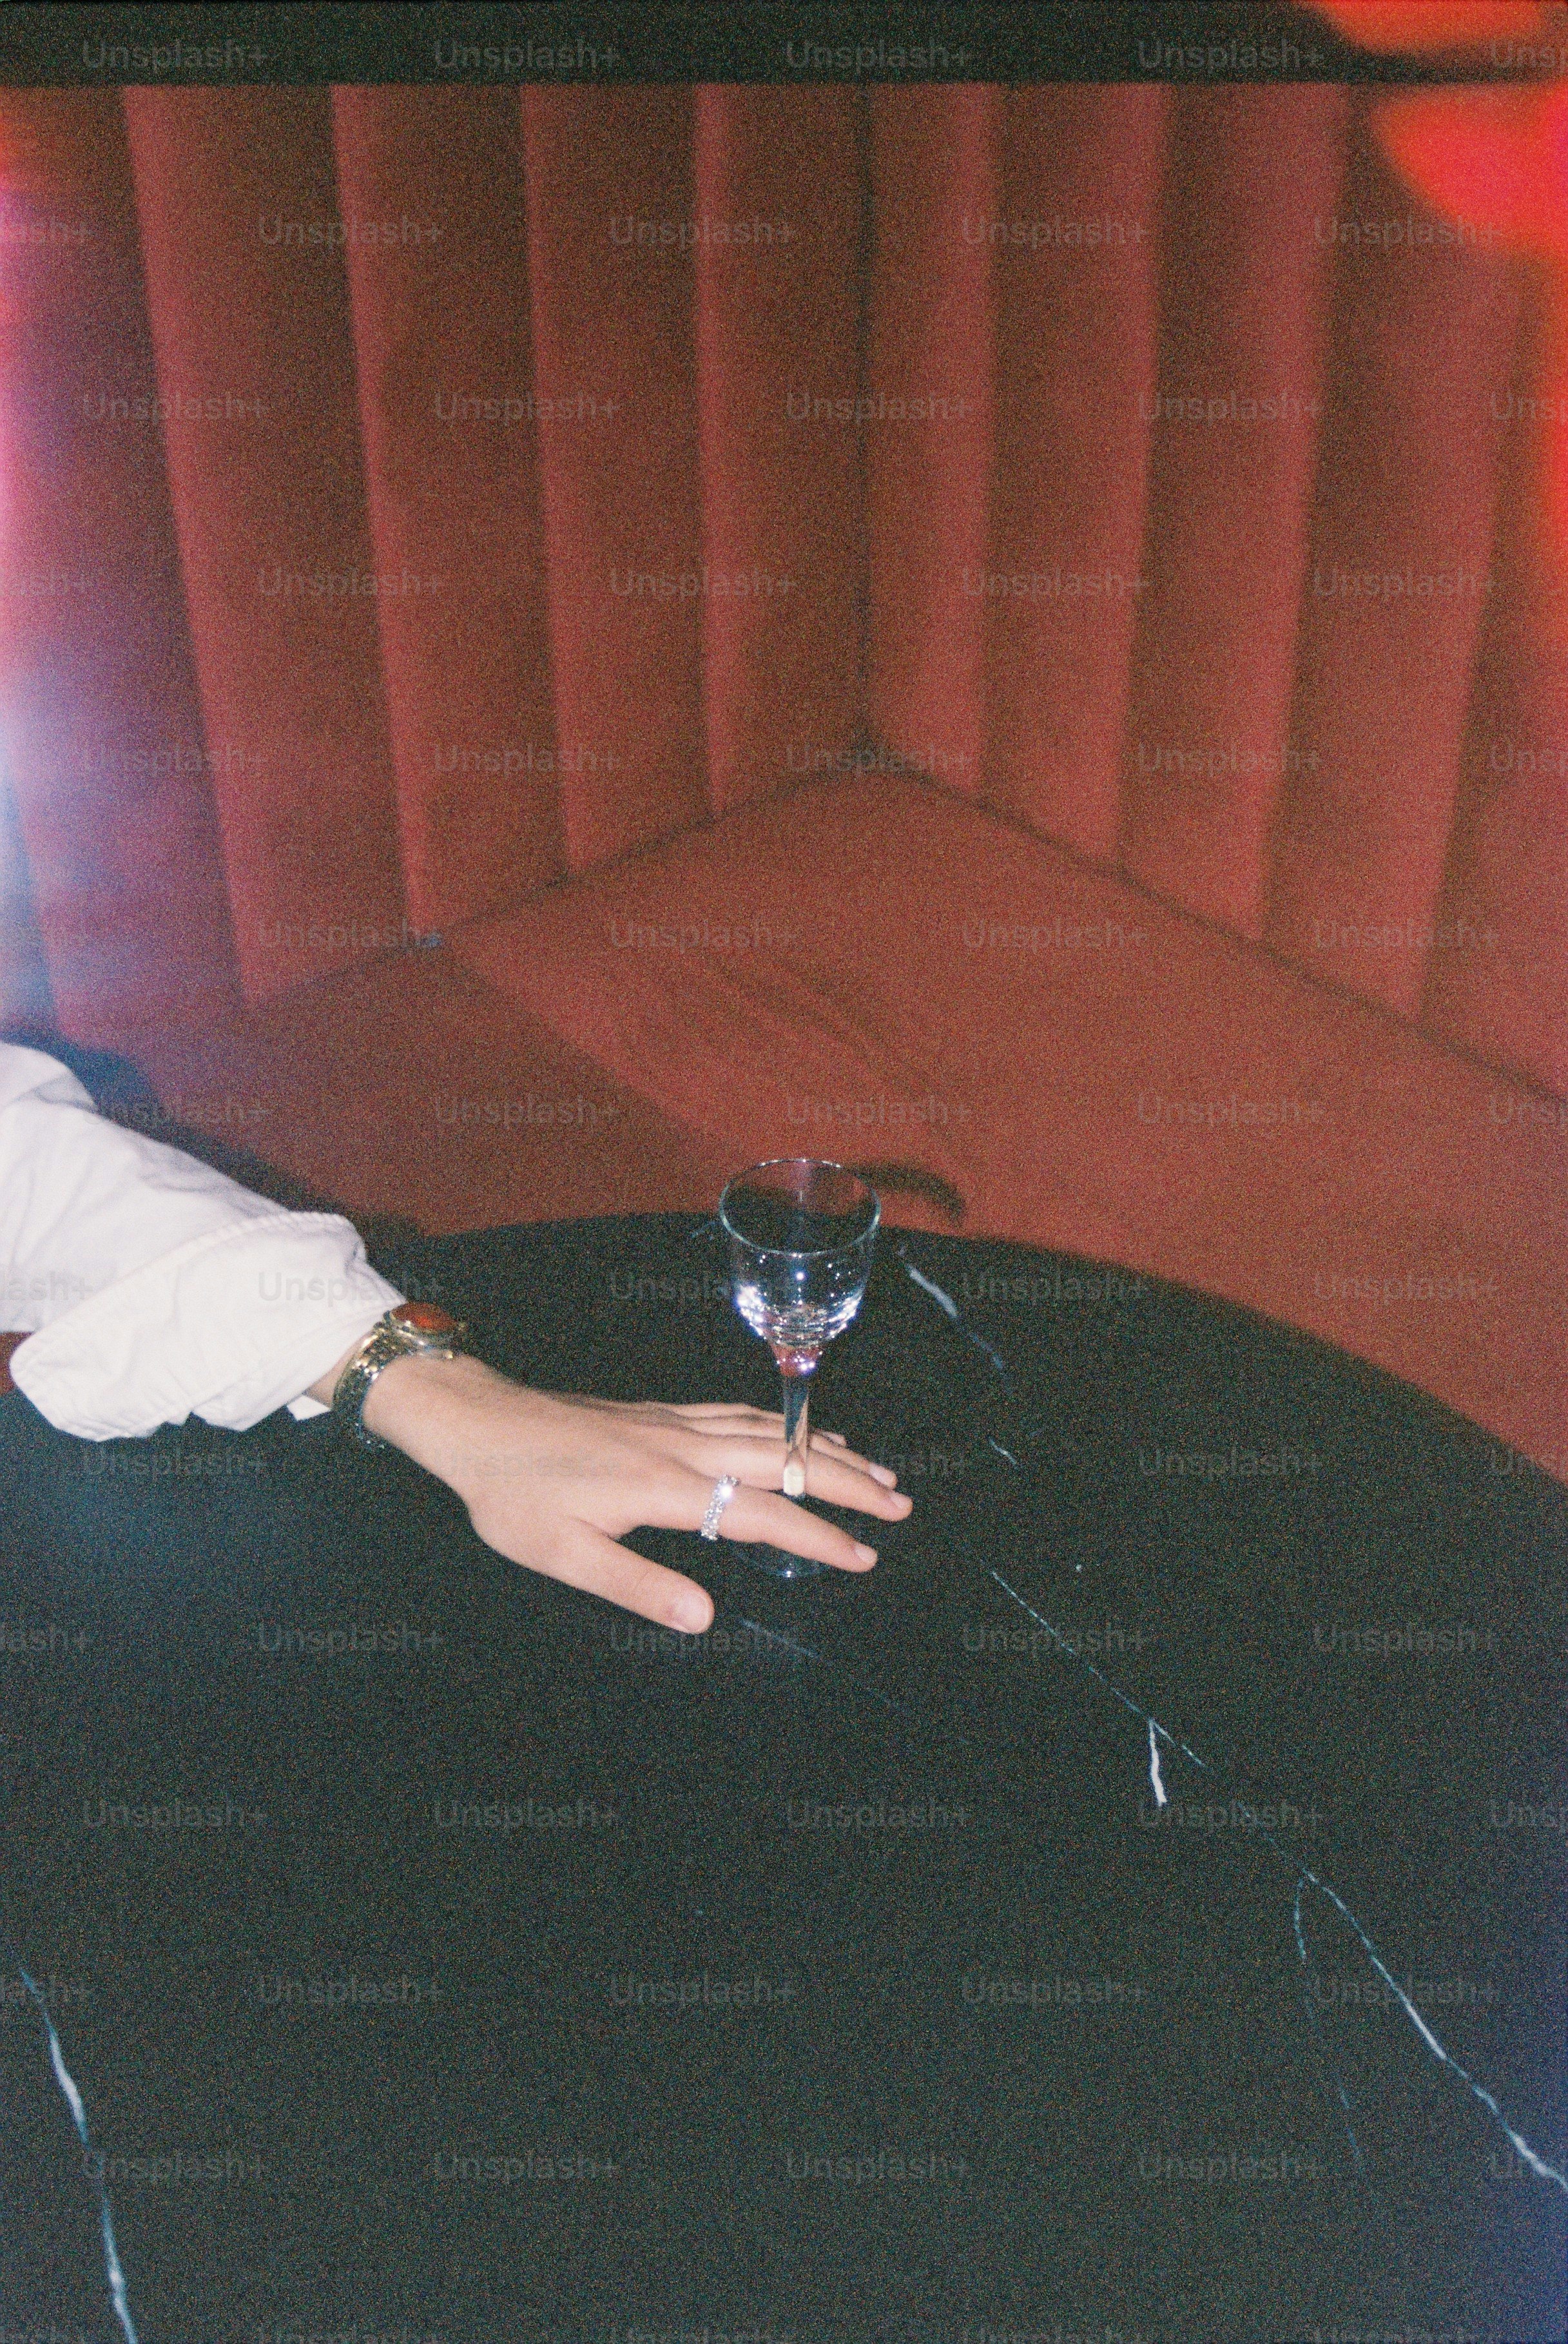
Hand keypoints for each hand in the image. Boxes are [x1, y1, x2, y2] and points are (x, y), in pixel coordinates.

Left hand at [327, 1351, 913, 1632]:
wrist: (479, 1423)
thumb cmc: (513, 1496)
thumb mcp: (562, 1556)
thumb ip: (636, 1586)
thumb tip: (704, 1617)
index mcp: (664, 1487)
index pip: (760, 1515)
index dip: (817, 1537)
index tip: (863, 1554)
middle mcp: (681, 1447)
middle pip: (783, 1461)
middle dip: (846, 1483)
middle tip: (900, 1502)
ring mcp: (675, 1424)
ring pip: (768, 1432)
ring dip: (824, 1451)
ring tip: (874, 1469)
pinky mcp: (661, 1414)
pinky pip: (740, 1414)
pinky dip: (784, 1425)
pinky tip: (800, 1433)